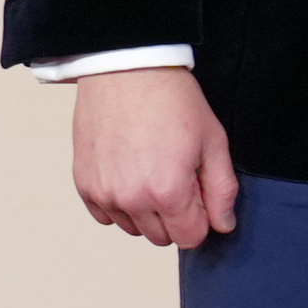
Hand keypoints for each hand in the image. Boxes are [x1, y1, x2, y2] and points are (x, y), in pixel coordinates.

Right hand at [74, 65, 240, 247]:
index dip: (200, 217)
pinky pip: (106, 215)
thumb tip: (223, 225)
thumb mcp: (213, 142)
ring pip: (133, 229)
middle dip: (175, 215)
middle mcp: (131, 199)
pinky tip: (129, 172)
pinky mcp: (84, 183)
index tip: (198, 192)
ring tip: (150, 170)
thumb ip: (222, 190)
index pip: (190, 238)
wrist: (127, 70)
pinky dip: (119, 203)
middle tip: (176, 175)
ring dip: (145, 211)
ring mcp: (103, 192)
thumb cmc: (172, 101)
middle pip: (162, 237)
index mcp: (168, 192)